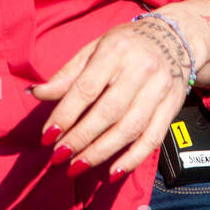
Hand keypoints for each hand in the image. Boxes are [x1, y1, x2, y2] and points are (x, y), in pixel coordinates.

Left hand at [28, 16, 191, 180]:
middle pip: (108, 112)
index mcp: (115, 51)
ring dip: (101, 152)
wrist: (174, 37)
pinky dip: (133, 158)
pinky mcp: (172, 107)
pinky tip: (114, 172)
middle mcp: (140, 70)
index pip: (86, 88)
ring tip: (78, 166)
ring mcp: (159, 90)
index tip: (47, 135)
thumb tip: (36, 93)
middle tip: (59, 156)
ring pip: (129, 129)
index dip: (65, 114)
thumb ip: (68, 74)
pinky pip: (153, 138)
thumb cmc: (125, 44)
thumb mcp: (94, 49)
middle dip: (81, 138)